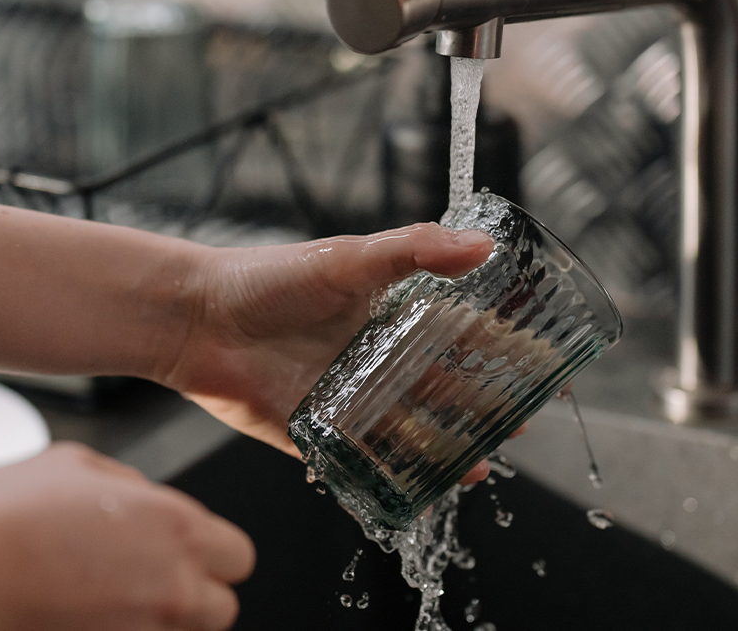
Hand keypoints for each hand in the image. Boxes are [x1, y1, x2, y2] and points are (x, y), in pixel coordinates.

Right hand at [0, 443, 253, 630]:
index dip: (212, 552)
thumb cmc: (4, 515)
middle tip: (147, 579)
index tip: (186, 550)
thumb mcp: (76, 463)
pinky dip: (119, 628)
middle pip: (221, 607)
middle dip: (192, 594)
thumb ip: (130, 484)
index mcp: (177, 528)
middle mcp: (174, 589)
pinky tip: (82, 615)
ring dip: (156, 618)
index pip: (239, 554)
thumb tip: (145, 497)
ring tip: (105, 598)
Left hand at [163, 223, 500, 482]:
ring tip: (481, 464)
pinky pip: (363, 465)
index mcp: (388, 314)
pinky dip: (394, 479)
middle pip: (444, 388)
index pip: (459, 332)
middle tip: (522, 422)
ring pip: (411, 431)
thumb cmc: (266, 278)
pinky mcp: (318, 436)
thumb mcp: (347, 257)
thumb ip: (414, 250)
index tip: (542, 360)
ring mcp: (349, 400)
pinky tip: (421, 491)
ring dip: (447, 449)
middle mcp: (374, 359)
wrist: (195, 320)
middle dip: (484, 408)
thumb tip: (482, 247)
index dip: (500, 347)